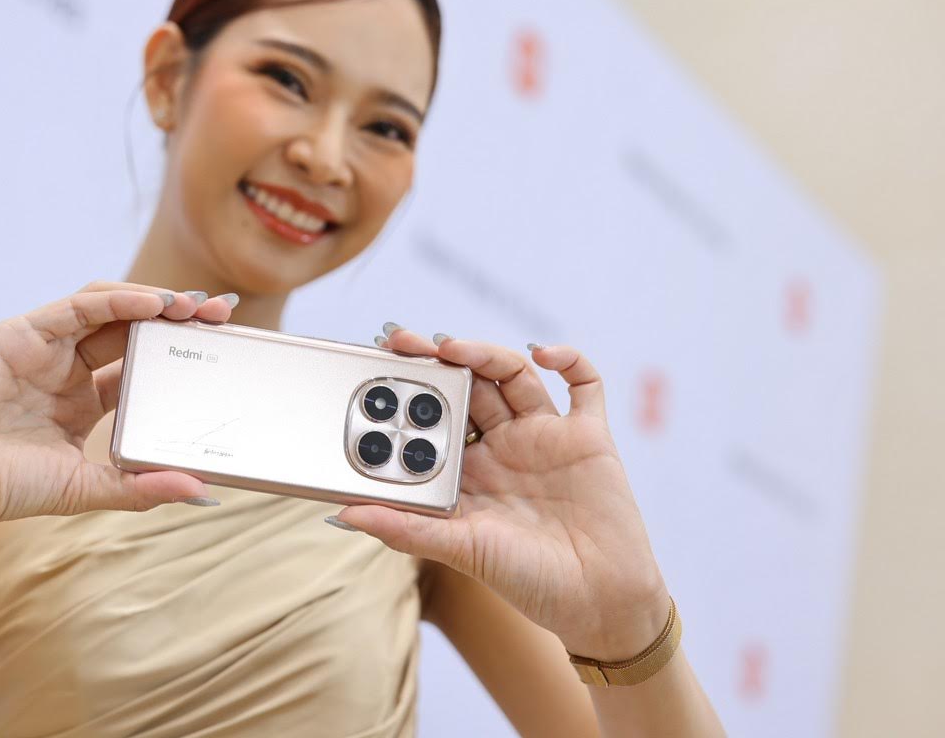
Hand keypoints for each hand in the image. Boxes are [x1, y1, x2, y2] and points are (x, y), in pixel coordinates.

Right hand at [0, 282, 233, 528]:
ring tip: (199, 308)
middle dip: (180, 321)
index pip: (141, 371)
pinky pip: (79, 307)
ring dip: (156, 303)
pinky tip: (155, 303)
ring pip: (111, 311)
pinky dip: (119, 300)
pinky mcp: (22, 332)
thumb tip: (200, 490)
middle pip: (134, 333)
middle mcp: (67, 371)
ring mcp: (45, 348)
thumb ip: (137, 487)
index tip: (222, 351)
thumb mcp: (81, 488)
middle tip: (226, 317)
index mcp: (82, 404)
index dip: (180, 358)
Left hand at [340, 327, 669, 660]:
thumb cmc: (527, 581)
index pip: (433, 415)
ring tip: (456, 347)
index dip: (408, 389)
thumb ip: (406, 530)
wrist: (599, 604)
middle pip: (468, 384)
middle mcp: (503, 445)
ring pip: (513, 375)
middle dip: (437, 359)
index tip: (378, 367)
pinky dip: (570, 360)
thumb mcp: (460, 551)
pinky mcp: (588, 437)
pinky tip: (544, 352)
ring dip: (485, 354)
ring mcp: (546, 437)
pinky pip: (585, 386)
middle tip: (404, 341)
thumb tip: (345, 513)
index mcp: (468, 469)